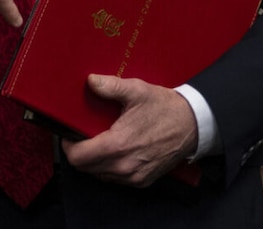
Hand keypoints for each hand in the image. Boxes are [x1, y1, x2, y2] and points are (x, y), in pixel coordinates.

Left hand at [61, 74, 198, 187]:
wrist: (194, 125)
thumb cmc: (166, 107)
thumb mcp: (137, 90)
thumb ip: (110, 86)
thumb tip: (90, 81)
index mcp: (119, 145)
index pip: (79, 157)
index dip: (68, 145)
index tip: (70, 132)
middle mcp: (125, 166)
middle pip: (85, 168)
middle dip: (78, 152)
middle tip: (80, 134)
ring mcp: (134, 176)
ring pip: (99, 175)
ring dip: (92, 161)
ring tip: (96, 140)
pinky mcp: (142, 180)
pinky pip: (114, 178)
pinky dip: (107, 167)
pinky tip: (112, 150)